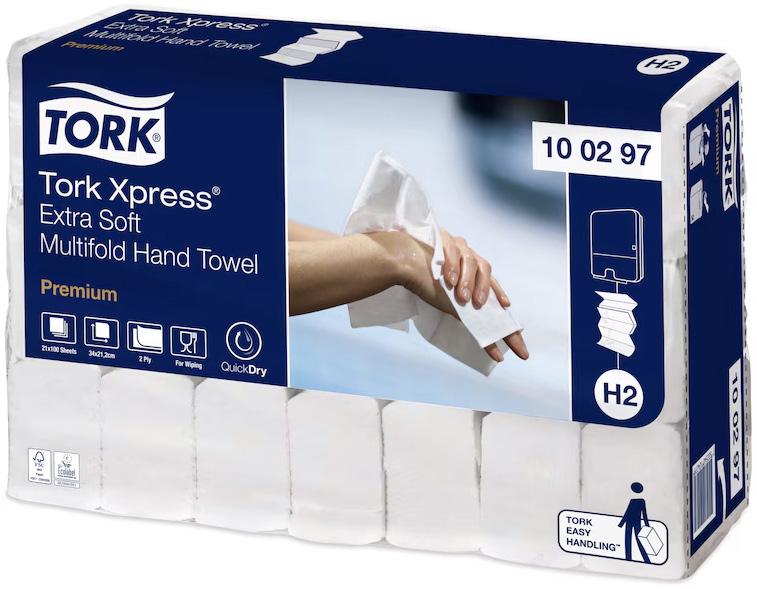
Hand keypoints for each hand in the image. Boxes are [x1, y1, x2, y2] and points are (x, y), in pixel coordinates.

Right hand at [386, 231, 528, 361]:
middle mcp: (466, 252)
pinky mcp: (443, 238)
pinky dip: (453, 266)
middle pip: (484, 267)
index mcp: (469, 265)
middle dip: (483, 287)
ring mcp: (455, 244)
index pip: (489, 279)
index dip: (498, 291)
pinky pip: (453, 250)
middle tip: (478, 304)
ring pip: (470, 259)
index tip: (506, 305)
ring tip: (463, 297)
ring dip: (468, 280)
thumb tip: (482, 334)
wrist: (400, 261)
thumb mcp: (448, 298)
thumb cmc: (422, 280)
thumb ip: (465, 309)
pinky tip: (450, 280)